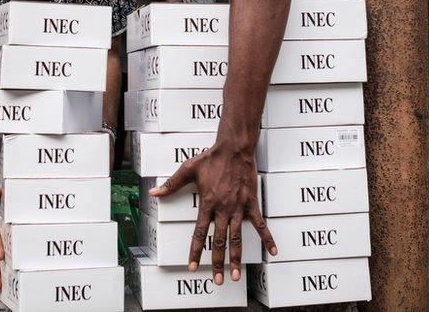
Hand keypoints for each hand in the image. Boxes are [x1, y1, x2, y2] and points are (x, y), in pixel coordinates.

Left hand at [149, 140, 276, 284]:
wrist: (233, 149)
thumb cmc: (210, 158)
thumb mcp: (187, 170)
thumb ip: (171, 184)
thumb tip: (154, 193)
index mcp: (207, 203)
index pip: (199, 233)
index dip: (196, 251)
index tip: (193, 267)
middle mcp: (222, 209)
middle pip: (220, 241)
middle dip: (218, 263)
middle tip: (218, 280)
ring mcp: (238, 208)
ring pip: (237, 238)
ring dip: (237, 258)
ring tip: (236, 276)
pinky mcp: (251, 203)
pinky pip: (260, 224)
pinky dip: (267, 238)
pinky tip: (273, 251)